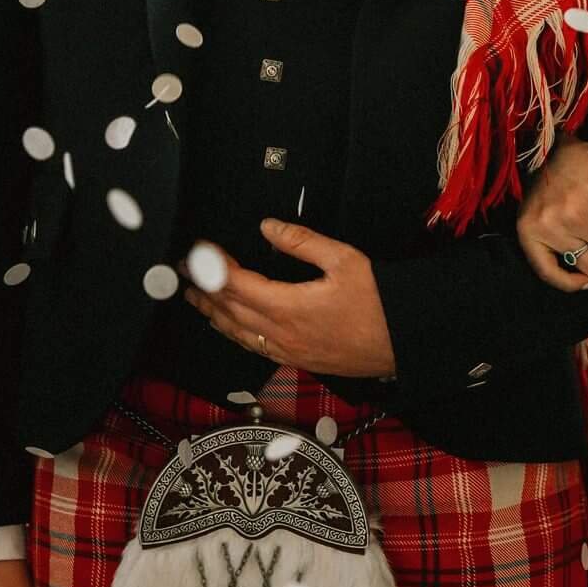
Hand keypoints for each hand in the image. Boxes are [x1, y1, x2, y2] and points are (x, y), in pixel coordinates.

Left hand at [185, 220, 395, 378]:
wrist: (403, 341)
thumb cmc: (379, 301)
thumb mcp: (344, 259)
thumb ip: (302, 242)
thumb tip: (269, 227)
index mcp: (288, 306)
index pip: (237, 285)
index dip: (213, 268)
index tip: (200, 253)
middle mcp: (282, 333)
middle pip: (230, 311)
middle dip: (204, 291)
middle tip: (184, 275)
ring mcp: (288, 350)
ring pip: (238, 333)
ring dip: (214, 314)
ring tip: (197, 300)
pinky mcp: (298, 360)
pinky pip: (255, 347)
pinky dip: (235, 334)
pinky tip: (231, 327)